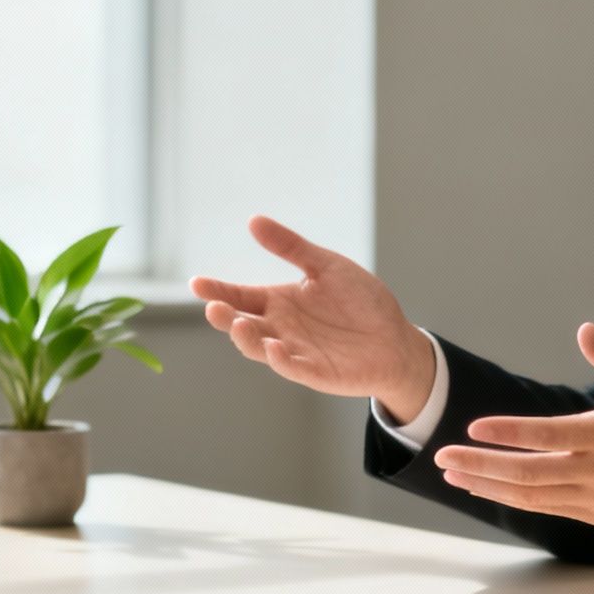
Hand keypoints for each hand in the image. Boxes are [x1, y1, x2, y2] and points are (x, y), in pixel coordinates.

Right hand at [189, 215, 437, 420]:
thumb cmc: (361, 302)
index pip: (240, 295)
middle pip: (242, 323)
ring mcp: (295, 351)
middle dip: (225, 317)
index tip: (196, 284)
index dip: (217, 290)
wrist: (396, 338)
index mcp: (279, 301)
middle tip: (213, 307)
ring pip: (259, 348)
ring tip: (240, 324)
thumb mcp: (326, 266)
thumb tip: (254, 221)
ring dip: (246, 339)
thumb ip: (291, 247)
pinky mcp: (315, 372)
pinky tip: (276, 347)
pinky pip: (292, 368)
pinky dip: (281, 359)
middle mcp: (280, 328)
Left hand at [432, 324, 593, 539]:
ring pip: (532, 497)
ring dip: (490, 487)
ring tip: (455, 476)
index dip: (506, 433)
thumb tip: (583, 330)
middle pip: (526, 474)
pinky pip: (548, 509)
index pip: (546, 435)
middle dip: (480, 466)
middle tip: (442, 458)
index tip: (471, 427)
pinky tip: (494, 491)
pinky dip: (516, 501)